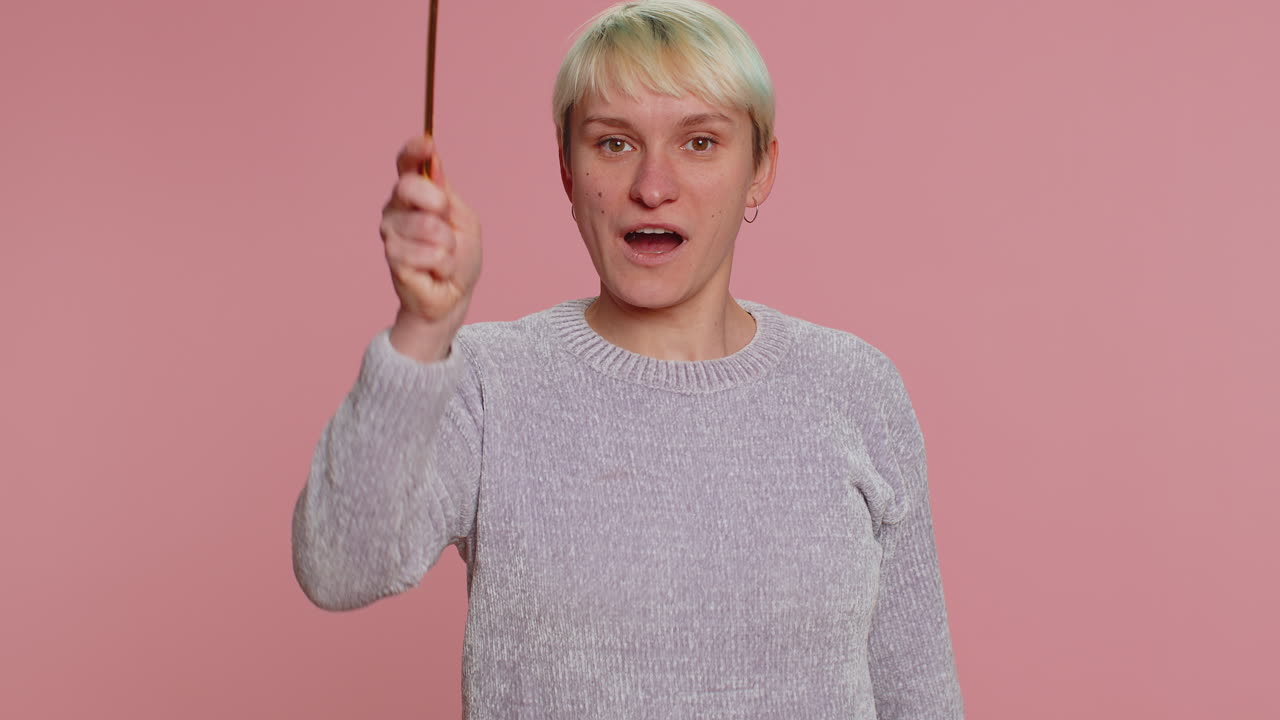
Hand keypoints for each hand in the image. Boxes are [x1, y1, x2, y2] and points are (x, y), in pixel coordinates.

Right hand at [379, 134, 482, 350]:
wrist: (454, 295)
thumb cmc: (459, 256)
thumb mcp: (464, 220)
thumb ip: (446, 193)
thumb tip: (434, 161)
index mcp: (414, 194)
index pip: (406, 164)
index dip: (413, 151)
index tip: (427, 144)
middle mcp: (396, 209)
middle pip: (410, 186)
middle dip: (438, 205)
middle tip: (447, 225)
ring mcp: (391, 233)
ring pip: (428, 225)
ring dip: (447, 245)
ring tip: (443, 256)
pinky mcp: (394, 258)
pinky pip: (430, 253)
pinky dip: (444, 264)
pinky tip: (436, 271)